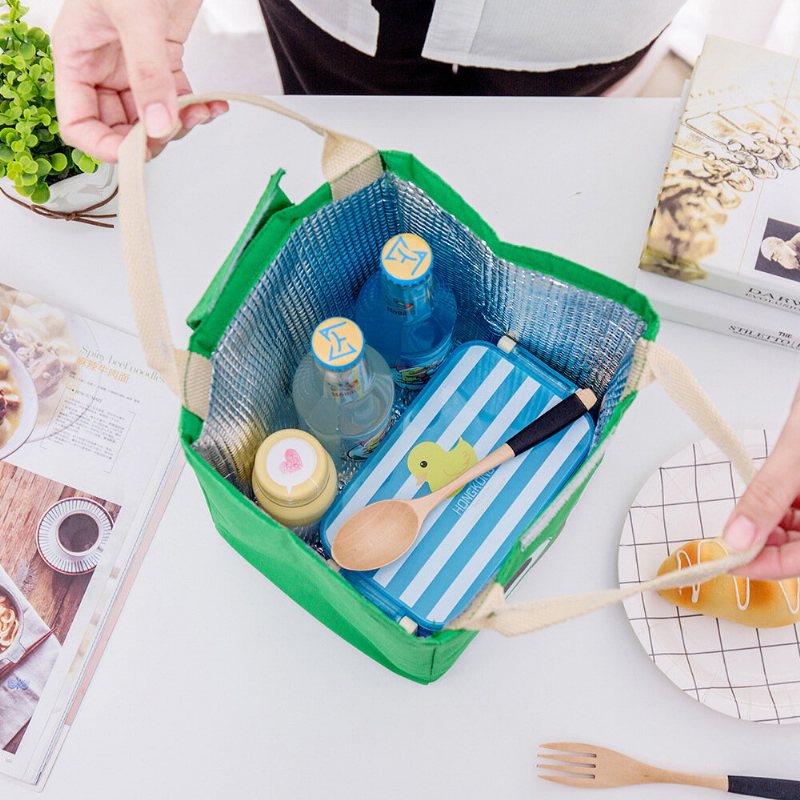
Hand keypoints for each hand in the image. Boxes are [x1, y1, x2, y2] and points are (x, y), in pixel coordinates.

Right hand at [52, 0, 227, 161]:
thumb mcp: (136, 17)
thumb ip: (148, 74)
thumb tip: (159, 125)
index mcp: (76, 56)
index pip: (79, 123)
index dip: (105, 146)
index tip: (138, 151)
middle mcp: (102, 67)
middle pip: (119, 128)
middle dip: (149, 137)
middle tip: (174, 131)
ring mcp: (133, 66)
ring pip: (151, 119)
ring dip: (179, 125)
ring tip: (201, 113)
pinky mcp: (164, 60)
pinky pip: (177, 100)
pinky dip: (198, 109)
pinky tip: (214, 105)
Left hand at [724, 385, 799, 578]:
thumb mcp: (796, 454)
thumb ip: (767, 497)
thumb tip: (737, 536)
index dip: (764, 566)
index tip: (727, 561)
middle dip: (766, 546)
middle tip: (728, 541)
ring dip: (772, 528)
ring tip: (743, 519)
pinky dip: (782, 508)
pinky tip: (762, 503)